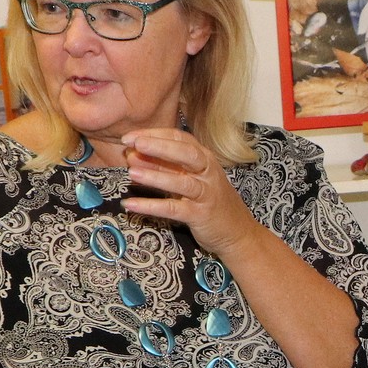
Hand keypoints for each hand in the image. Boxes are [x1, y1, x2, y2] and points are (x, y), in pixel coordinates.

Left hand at [118, 128, 259, 259]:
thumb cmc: (210, 201)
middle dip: (159, 146)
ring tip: (132, 172)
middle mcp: (207, 172)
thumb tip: (132, 156)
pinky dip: (151, 206)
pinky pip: (173, 209)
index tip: (130, 136)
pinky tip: (131, 204)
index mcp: (204, 159)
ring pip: (181, 181)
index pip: (180, 138)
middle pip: (185, 153)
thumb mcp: (190, 179)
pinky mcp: (200, 215)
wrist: (237, 232)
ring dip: (156, 176)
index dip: (155, 135)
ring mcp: (206, 194)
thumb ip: (165, 167)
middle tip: (133, 143)